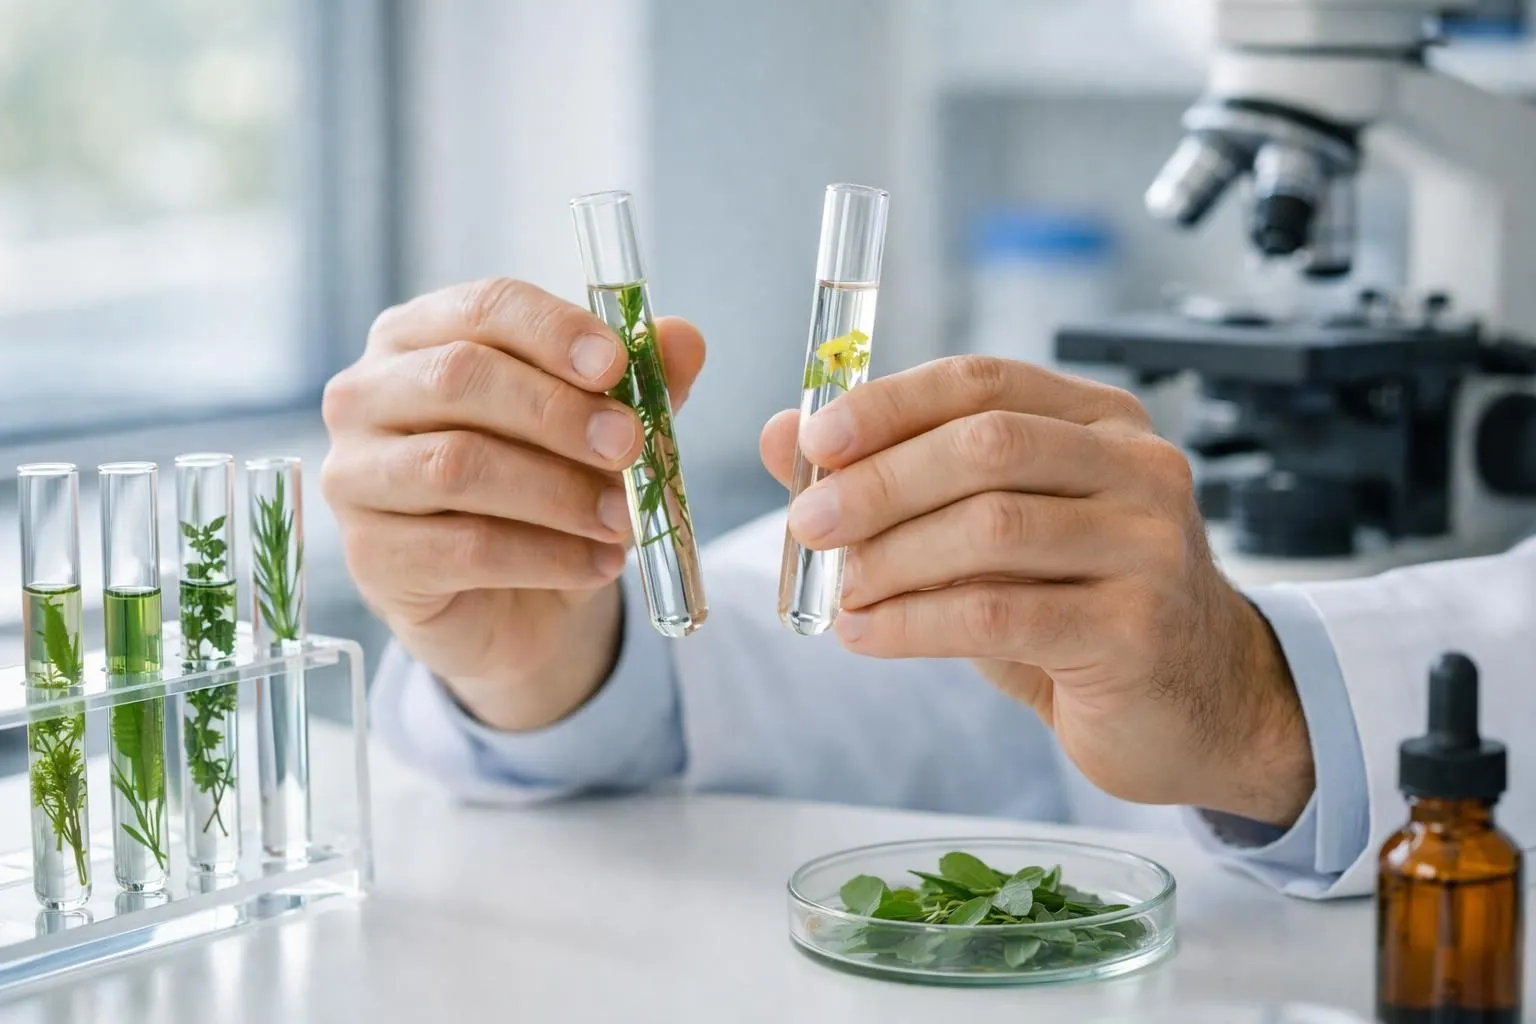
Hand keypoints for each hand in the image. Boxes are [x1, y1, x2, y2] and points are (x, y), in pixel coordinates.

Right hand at [322, 278, 704, 730]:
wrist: (515, 602)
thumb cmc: (544, 489)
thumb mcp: (601, 430)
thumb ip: (640, 382)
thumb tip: (684, 339)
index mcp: (420, 336)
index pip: (482, 307)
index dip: (552, 330)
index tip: (616, 365)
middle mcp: (368, 395)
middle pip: (460, 377)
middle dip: (557, 412)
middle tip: (627, 445)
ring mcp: (356, 476)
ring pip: (457, 466)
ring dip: (556, 492)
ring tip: (622, 518)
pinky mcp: (371, 556)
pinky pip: (465, 549)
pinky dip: (547, 556)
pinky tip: (598, 563)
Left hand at [761, 356, 1312, 826]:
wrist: (1194, 704)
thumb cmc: (1080, 606)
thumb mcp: (988, 532)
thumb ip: (894, 478)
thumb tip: (782, 434)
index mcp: (1100, 422)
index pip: (983, 383)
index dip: (891, 403)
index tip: (815, 438)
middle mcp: (1138, 468)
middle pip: (987, 446)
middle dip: (882, 482)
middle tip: (810, 523)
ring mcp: (1148, 547)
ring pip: (991, 528)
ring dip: (892, 559)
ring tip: (839, 589)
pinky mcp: (1135, 631)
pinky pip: (997, 616)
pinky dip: (913, 623)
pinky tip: (867, 634)